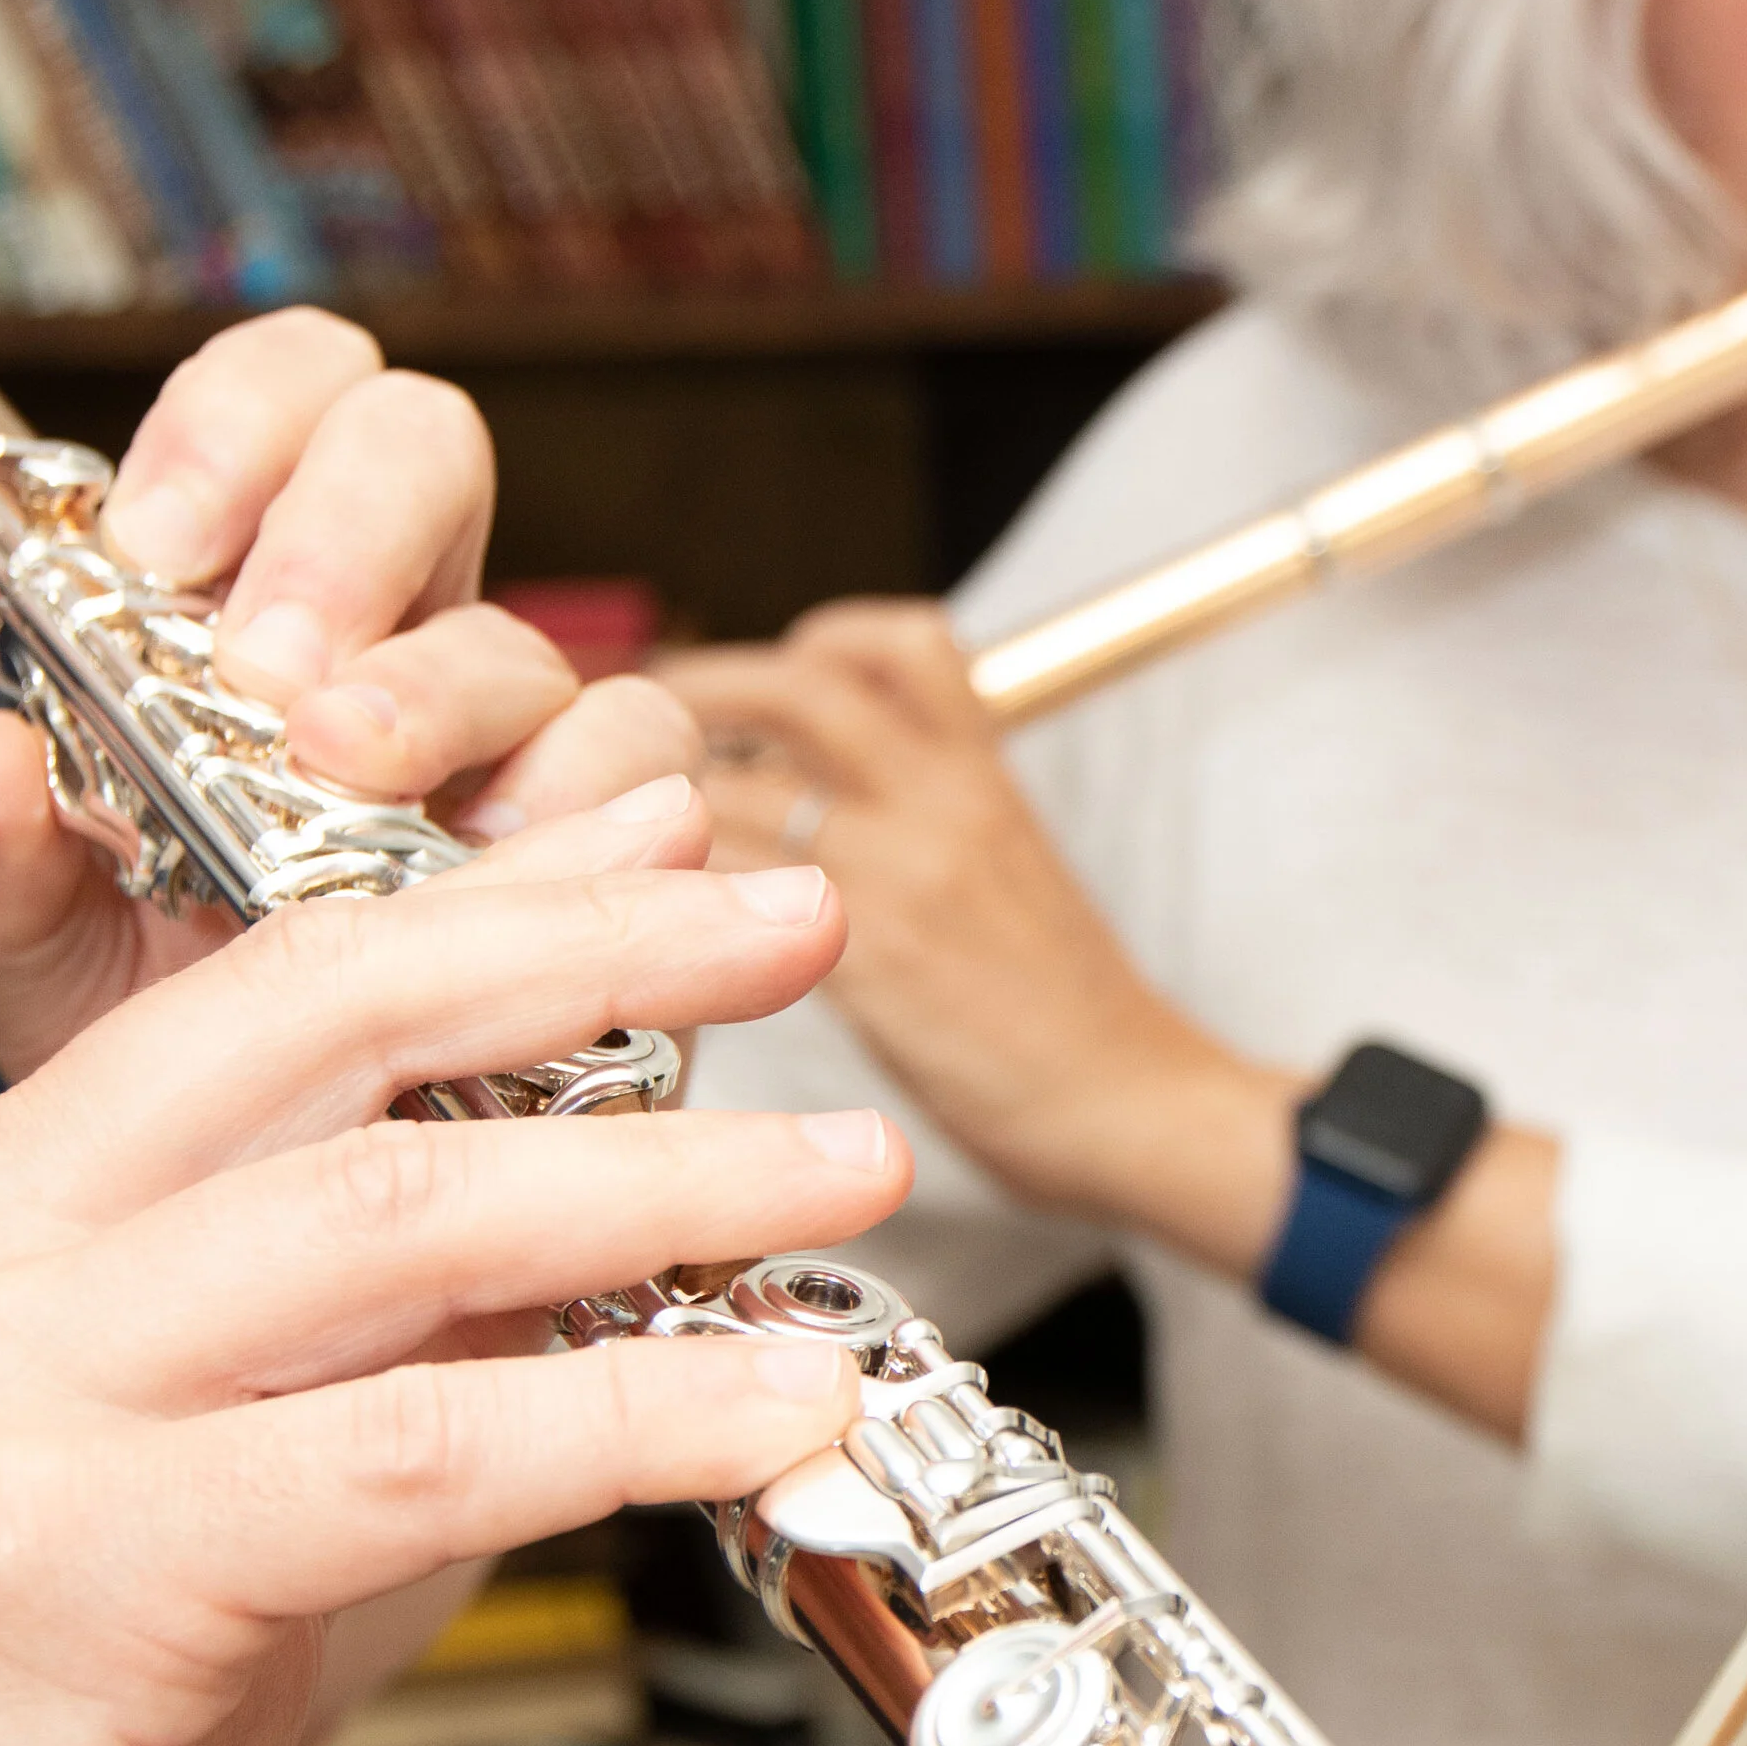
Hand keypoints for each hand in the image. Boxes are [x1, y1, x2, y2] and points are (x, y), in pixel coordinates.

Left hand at [0, 310, 698, 1076]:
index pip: (284, 398)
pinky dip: (592, 818)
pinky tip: (506, 879)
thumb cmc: (154, 1043)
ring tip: (363, 782)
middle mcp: (396, 642)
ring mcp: (516, 748)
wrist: (263, 1205)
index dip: (240, 425)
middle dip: (349, 536)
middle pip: (426, 446)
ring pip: (539, 638)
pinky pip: (652, 787)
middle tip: (273, 671)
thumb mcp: (29, 954)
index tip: (161, 544)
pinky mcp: (618, 865)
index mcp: (247, 602)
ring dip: (449, 695)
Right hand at [0, 806, 907, 1745]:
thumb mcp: (188, 1510)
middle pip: (333, 1026)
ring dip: (661, 1178)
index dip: (497, 910)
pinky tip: (767, 1407)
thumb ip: (367, 1386)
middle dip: (596, 953)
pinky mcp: (59, 1565)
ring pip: (393, 1215)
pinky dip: (625, 1418)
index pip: (270, 989)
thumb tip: (612, 1302)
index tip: (670, 866)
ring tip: (840, 1170)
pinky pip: (406, 1452)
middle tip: (793, 917)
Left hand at [673, 598, 1561, 1445]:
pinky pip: (733, 892)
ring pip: (744, 783)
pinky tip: (640, 928)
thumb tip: (839, 818)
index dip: (822, 637)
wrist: (1137, 1108)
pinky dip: (665, 892)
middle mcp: (946, 802)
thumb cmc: (1077, 1024)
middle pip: (808, 682)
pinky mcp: (870, 959)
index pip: (909, 641)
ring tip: (609, 831)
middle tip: (635, 719)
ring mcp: (907, 874)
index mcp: (989, 775)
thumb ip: (936, 827)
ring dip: (655, 797)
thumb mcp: (1019, 881)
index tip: (767, 672)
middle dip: (704, 683)